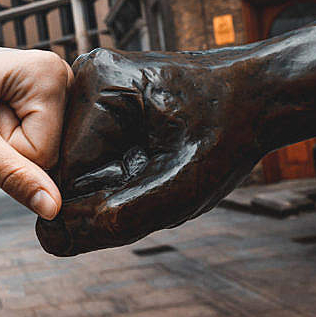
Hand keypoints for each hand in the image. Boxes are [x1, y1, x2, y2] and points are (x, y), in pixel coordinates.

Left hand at [0, 42, 72, 218]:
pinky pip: (39, 144)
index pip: (46, 154)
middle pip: (51, 153)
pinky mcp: (48, 100)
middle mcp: (63, 78)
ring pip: (44, 152)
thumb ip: (12, 174)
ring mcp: (57, 89)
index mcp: (52, 74)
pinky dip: (11, 140)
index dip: (6, 148)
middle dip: (9, 147)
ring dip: (9, 145)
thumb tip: (53, 208)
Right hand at [35, 48, 266, 255]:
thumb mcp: (180, 189)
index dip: (105, 203)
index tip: (152, 196)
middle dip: (109, 191)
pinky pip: (93, 151)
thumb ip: (115, 220)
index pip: (65, 173)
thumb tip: (52, 241)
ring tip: (160, 171)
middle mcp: (86, 75)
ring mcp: (94, 84)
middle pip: (68, 167)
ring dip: (115, 183)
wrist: (262, 94)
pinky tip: (153, 162)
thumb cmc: (231, 132)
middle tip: (161, 184)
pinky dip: (120, 169)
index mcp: (98, 84)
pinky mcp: (104, 97)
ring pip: (79, 163)